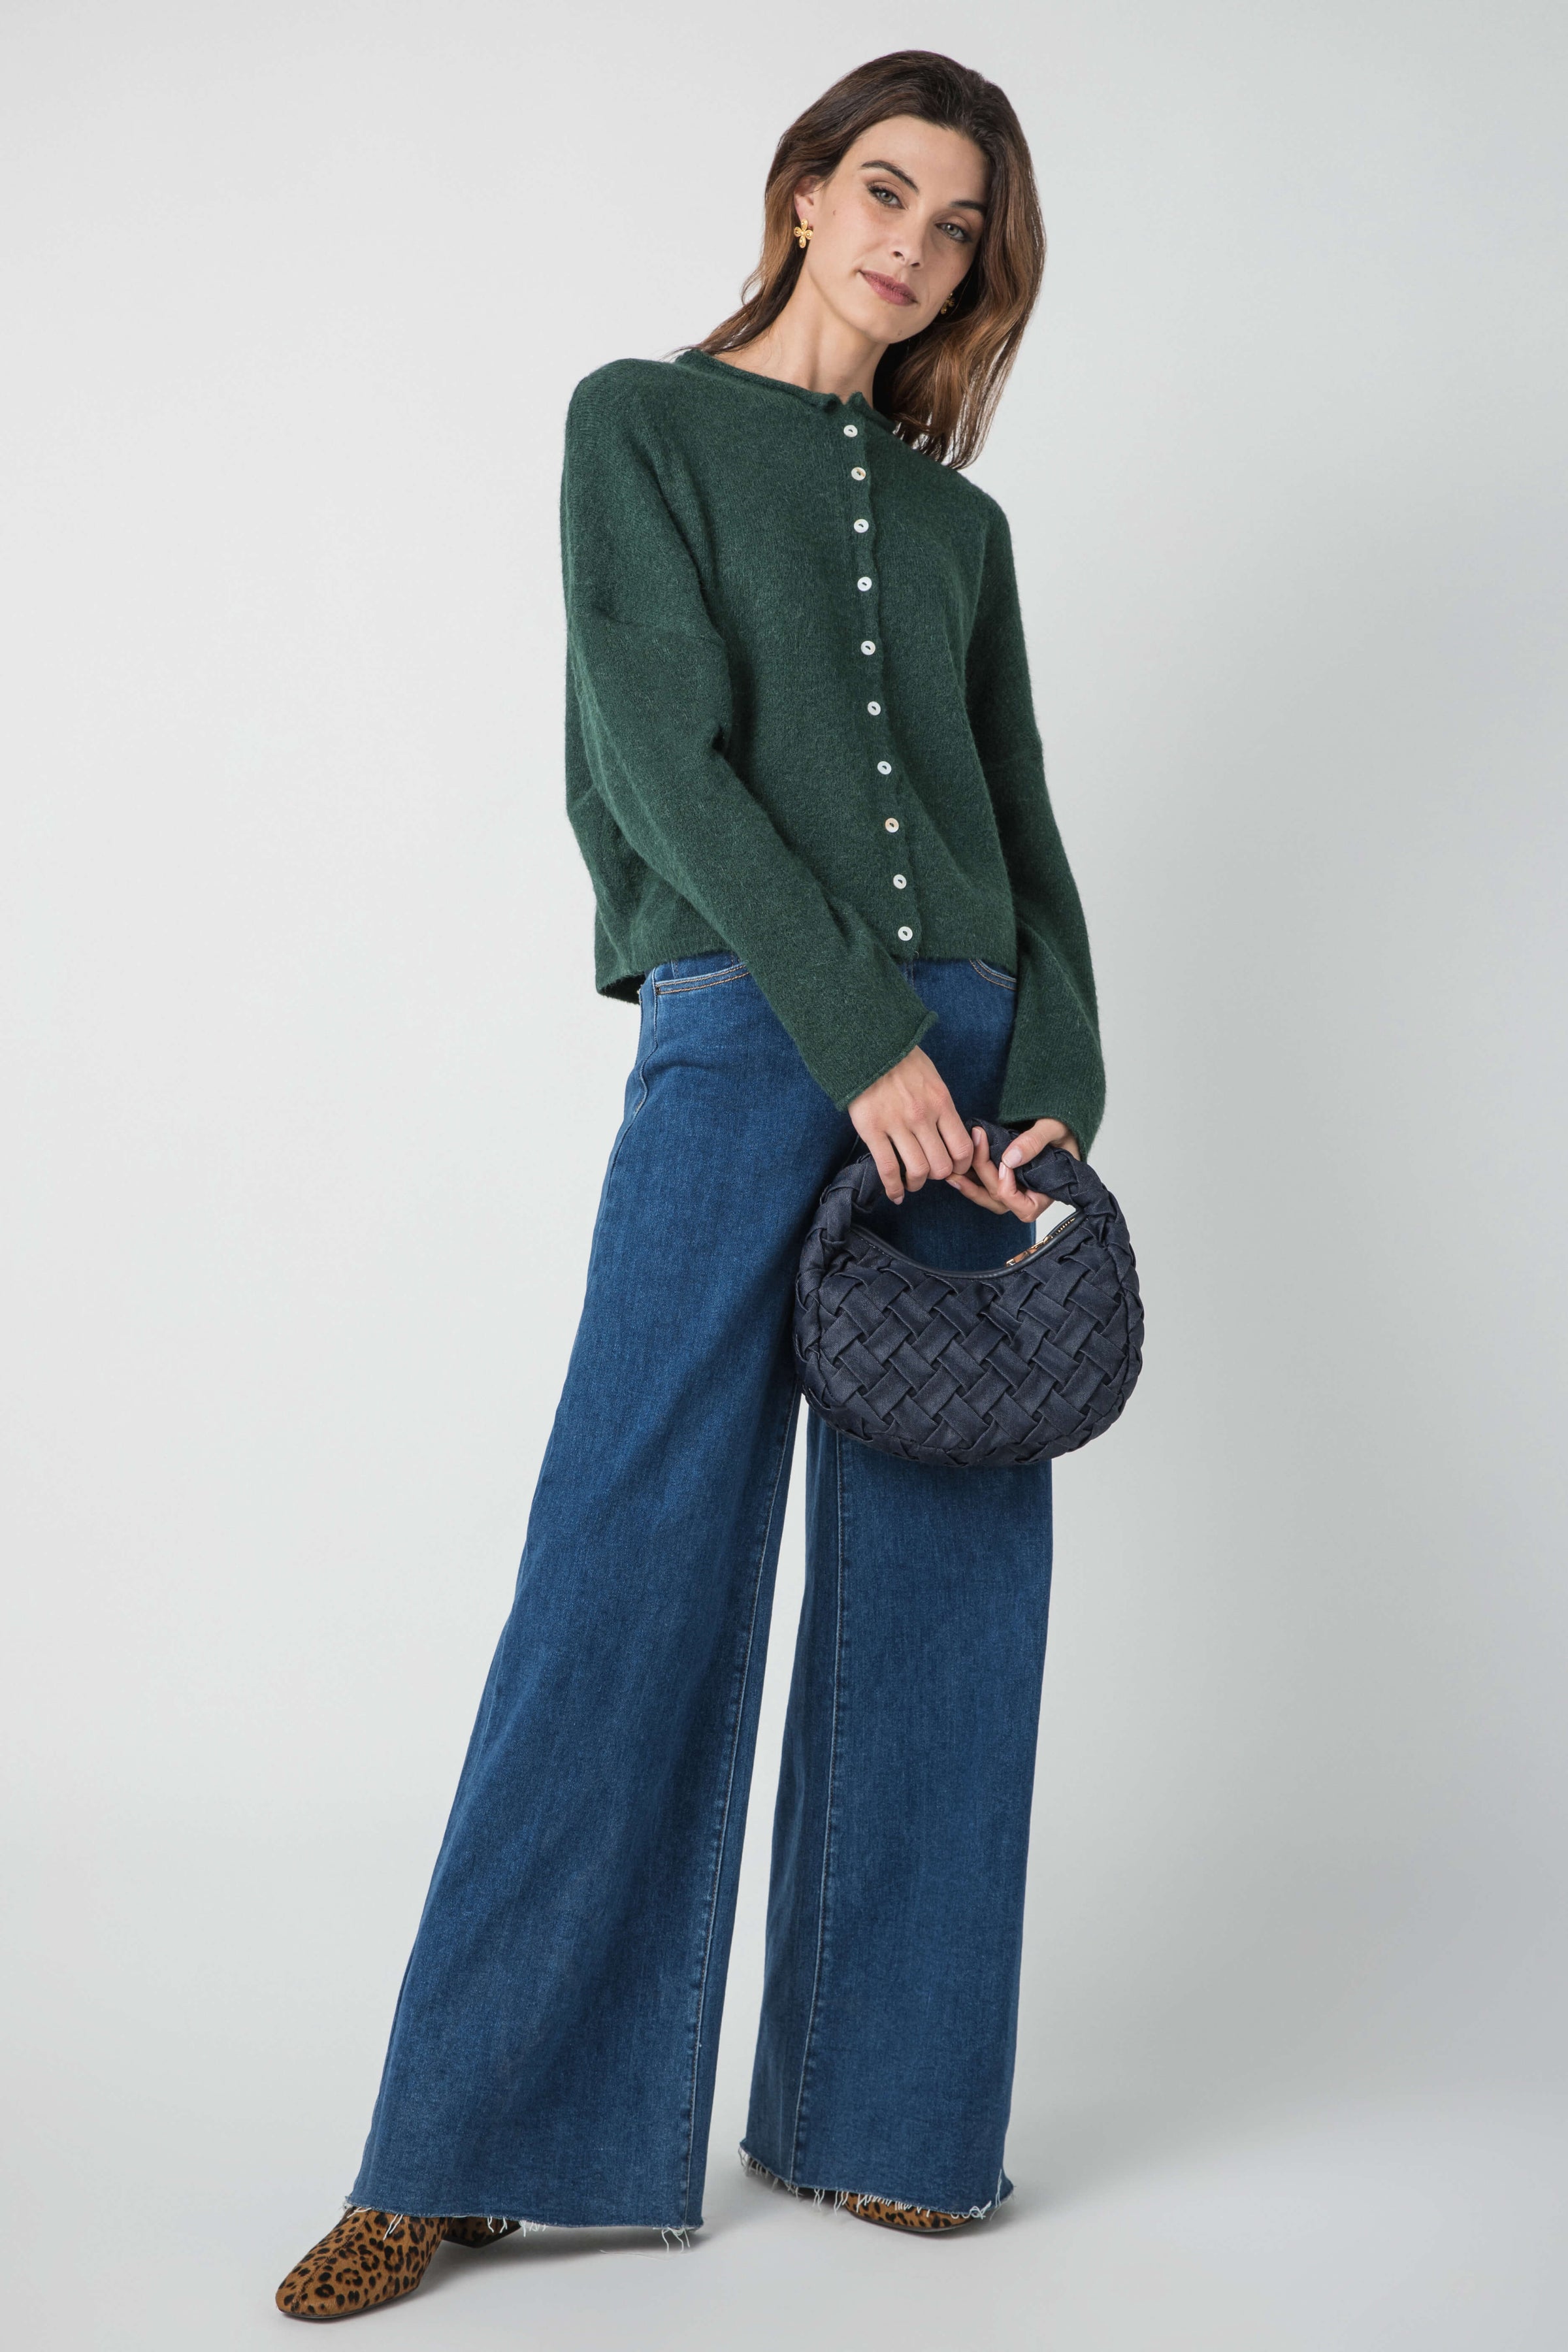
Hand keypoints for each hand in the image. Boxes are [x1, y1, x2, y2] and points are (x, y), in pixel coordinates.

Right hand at [848, 1046, 974, 1203]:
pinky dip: (893, 1187)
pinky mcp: (872, 1130)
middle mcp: (922, 1116)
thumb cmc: (900, 1062)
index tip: (954, 1168)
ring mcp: (897, 1124)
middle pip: (941, 1165)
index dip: (961, 1166)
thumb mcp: (932, 1079)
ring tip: (912, 1183)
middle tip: (931, 1175)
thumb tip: (948, 1133)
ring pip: (917, 1171)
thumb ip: (941, 1107)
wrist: (867, 1047)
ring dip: (917, 1184)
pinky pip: (887, 1168)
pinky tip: (895, 1194)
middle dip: (938, 1177)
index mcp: (941, 1103)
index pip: (962, 1148)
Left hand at [946, 1117, 1078, 1224]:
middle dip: (984, 1172)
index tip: (1005, 1162)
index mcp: (1048, 1192)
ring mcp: (1015, 1188)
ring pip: (988, 1197)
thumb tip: (1009, 1159)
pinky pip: (983, 1186)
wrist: (1057, 1118)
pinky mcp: (1003, 1178)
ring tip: (952, 1169)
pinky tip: (954, 1168)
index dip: (1009, 1190)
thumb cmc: (1063, 1125)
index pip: (1025, 1208)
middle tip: (977, 1139)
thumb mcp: (1054, 1128)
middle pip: (1001, 1198)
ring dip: (969, 1184)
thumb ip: (1034, 1142)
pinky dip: (969, 1178)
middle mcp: (1030, 1195)